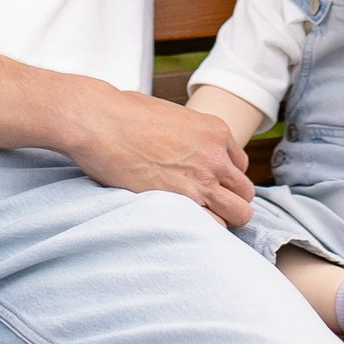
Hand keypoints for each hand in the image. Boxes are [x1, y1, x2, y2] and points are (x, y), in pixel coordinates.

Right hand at [55, 82, 255, 228]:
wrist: (98, 121)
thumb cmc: (122, 114)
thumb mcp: (169, 115)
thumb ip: (187, 135)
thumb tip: (182, 149)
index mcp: (215, 131)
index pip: (239, 165)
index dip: (223, 177)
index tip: (206, 184)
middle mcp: (216, 155)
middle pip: (245, 192)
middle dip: (228, 200)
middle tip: (204, 204)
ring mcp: (202, 179)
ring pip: (240, 213)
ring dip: (223, 218)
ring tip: (198, 218)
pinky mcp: (183, 199)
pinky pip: (214, 225)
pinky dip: (205, 229)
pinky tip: (187, 225)